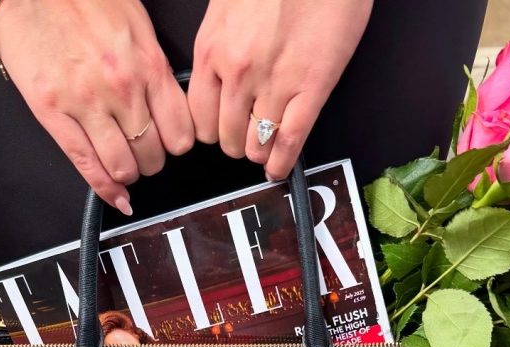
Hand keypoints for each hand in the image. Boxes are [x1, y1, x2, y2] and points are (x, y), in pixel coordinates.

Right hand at [0, 0, 194, 213]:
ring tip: (125, 166)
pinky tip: (115, 197)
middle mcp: (122, 88)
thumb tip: (165, 99)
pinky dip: (104, 188)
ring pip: (123, 166)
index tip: (171, 144)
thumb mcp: (135, 23)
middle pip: (153, 154)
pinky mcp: (52, 111)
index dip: (178, 145)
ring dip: (128, 173)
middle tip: (144, 155)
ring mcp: (86, 103)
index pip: (181, 131)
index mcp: (148, 65)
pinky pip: (85, 163)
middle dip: (152, 161)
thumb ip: (152, 65)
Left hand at [188, 0, 372, 179]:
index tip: (217, 130)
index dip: (209, 128)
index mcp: (212, 49)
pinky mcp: (311, 88)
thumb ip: (220, 45)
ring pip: (255, 144)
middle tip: (244, 138)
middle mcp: (237, 72)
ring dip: (259, 151)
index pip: (198, 116)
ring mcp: (274, 84)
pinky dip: (283, 162)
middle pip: (224, 136)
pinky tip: (280, 169)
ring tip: (264, 149)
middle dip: (233, 142)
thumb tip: (218, 76)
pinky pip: (290, 141)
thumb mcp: (228, 7)